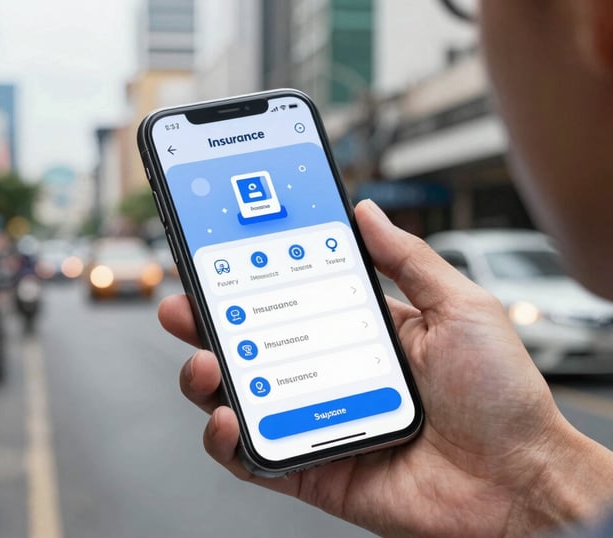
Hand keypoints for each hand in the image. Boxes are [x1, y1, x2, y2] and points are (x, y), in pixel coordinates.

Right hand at [159, 200, 612, 536]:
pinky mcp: (313, 470)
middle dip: (208, 324)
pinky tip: (227, 419)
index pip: (290, 299)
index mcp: (359, 334)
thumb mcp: (459, 307)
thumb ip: (408, 259)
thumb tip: (366, 212)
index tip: (218, 259)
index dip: (250, 281)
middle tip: (183, 305)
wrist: (521, 482)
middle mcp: (330, 376)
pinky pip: (254, 459)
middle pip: (253, 346)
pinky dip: (227, 443)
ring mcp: (317, 423)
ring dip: (207, 379)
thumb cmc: (501, 397)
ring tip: (206, 362)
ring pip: (242, 399)